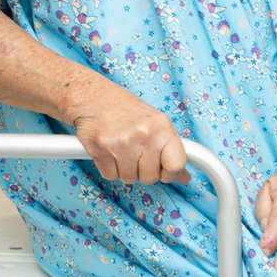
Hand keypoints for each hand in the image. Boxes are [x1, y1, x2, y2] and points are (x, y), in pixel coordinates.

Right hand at [68, 79, 191, 184]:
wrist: (93, 98)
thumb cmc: (124, 110)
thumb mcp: (154, 123)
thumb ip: (169, 149)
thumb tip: (183, 176)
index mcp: (162, 126)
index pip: (176, 164)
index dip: (171, 173)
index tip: (165, 171)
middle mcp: (144, 134)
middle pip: (151, 177)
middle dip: (143, 171)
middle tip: (136, 153)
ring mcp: (122, 143)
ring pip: (129, 178)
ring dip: (125, 169)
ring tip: (121, 149)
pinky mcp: (101, 150)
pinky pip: (111, 176)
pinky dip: (109, 168)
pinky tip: (109, 151)